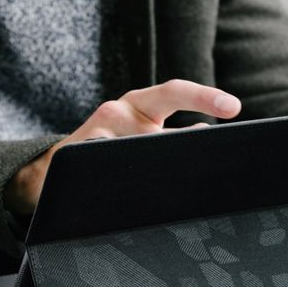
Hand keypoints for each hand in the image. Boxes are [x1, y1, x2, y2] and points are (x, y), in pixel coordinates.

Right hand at [4, 79, 241, 215]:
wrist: (53, 172)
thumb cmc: (110, 153)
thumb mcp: (143, 139)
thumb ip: (174, 137)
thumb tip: (210, 134)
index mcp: (141, 104)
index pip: (176, 92)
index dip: (205, 96)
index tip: (233, 107)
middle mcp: (119, 110)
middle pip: (158, 125)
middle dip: (182, 145)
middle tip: (208, 159)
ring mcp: (96, 131)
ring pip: (137, 151)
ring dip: (150, 171)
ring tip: (155, 186)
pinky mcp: (75, 152)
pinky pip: (106, 167)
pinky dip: (121, 182)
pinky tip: (123, 194)